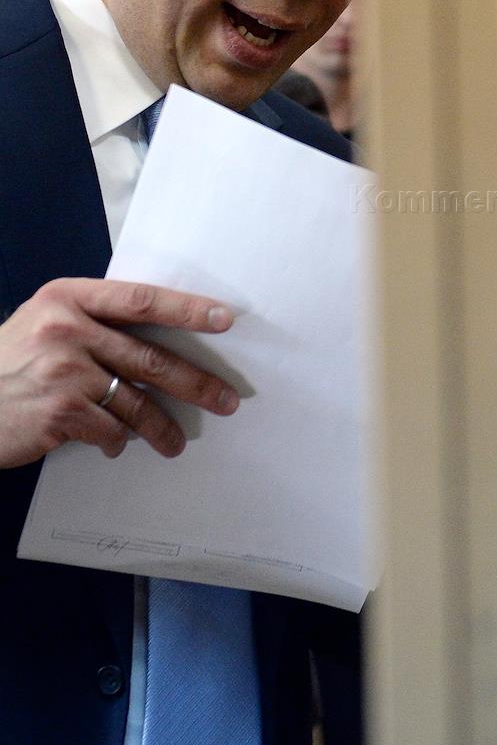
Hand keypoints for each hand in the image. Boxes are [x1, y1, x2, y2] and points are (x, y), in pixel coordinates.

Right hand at [0, 278, 239, 468]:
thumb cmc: (7, 363)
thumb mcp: (43, 323)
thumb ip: (93, 322)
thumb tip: (161, 338)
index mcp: (68, 298)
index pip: (140, 299)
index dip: (186, 308)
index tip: (224, 318)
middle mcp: (67, 329)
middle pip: (151, 356)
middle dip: (196, 382)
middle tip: (227, 399)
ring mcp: (63, 371)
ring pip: (136, 401)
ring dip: (162, 427)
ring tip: (175, 442)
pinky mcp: (60, 411)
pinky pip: (110, 430)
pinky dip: (118, 441)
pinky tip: (116, 445)